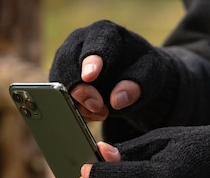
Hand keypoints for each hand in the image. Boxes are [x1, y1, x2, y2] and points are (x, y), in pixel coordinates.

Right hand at [49, 20, 173, 127]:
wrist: (133, 77)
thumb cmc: (143, 70)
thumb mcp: (150, 75)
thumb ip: (137, 85)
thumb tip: (117, 100)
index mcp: (105, 33)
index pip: (95, 44)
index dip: (91, 61)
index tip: (90, 77)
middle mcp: (80, 42)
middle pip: (68, 64)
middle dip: (82, 91)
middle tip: (100, 108)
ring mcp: (67, 60)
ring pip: (59, 83)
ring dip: (79, 104)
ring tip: (102, 112)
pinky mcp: (62, 79)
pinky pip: (60, 97)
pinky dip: (76, 110)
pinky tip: (94, 112)